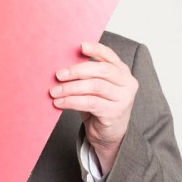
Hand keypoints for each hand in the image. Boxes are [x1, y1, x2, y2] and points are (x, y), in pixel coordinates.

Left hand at [49, 42, 138, 173]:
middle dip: (77, 70)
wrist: (108, 135)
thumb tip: (61, 67)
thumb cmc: (98, 106)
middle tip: (58, 74)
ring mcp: (123, 98)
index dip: (96, 49)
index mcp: (122, 71)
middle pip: (102, 70)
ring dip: (71, 88)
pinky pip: (90, 103)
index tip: (80, 46)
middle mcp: (127, 83)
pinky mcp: (115, 113)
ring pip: (95, 86)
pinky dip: (72, 101)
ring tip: (54, 91)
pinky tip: (60, 103)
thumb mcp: (93, 88)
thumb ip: (85, 76)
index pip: (109, 56)